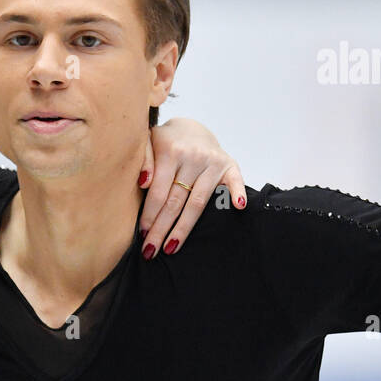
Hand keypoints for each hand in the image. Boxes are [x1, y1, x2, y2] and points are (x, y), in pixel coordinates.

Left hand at [139, 117, 246, 258]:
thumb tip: (144, 182)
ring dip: (184, 228)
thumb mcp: (147, 143)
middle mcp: (192, 157)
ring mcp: (212, 162)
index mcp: (170, 152)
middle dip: (162, 229)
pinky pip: (235, 181)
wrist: (191, 128)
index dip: (150, 215)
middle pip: (176, 201)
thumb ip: (143, 160)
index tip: (142, 235)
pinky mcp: (229, 165)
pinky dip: (238, 193)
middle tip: (151, 251)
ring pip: (198, 202)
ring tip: (171, 247)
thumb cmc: (165, 143)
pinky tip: (238, 207)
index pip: (159, 191)